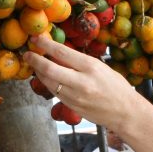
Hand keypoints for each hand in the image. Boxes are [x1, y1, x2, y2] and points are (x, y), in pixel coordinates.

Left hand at [22, 34, 144, 128]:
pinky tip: (46, 78)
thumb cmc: (116, 87)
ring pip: (48, 82)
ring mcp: (75, 96)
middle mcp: (81, 82)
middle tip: (27, 54)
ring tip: (35, 65)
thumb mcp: (101, 68)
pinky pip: (55, 93)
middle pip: (49, 69)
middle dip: (35, 60)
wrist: (125, 112)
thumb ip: (80, 62)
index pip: (62, 52)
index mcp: (91, 67)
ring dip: (39, 73)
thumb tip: (59, 53)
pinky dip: (48, 83)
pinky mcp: (72, 107)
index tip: (35, 39)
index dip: (45, 45)